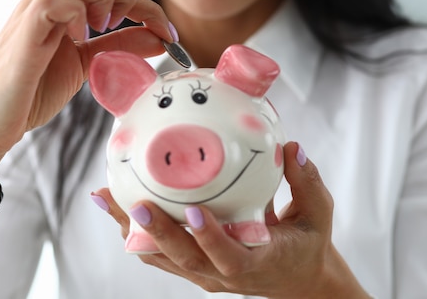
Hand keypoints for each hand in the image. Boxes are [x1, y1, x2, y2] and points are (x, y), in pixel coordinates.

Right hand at [0, 0, 173, 166]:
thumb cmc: (31, 94)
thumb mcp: (88, 66)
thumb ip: (119, 48)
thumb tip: (158, 38)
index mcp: (66, 10)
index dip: (148, 6)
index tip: (169, 34)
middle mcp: (49, 3)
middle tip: (125, 28)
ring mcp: (34, 14)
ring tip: (103, 29)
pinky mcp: (23, 33)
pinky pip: (51, 0)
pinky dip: (76, 14)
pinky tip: (80, 38)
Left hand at [97, 142, 369, 297]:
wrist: (298, 279)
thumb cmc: (308, 244)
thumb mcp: (318, 214)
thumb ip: (307, 182)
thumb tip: (292, 147)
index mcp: (256, 263)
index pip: (230, 257)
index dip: (211, 238)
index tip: (195, 210)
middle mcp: (224, 275)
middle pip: (185, 259)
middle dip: (158, 233)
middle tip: (137, 203)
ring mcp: (205, 274)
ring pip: (162, 257)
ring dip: (133, 230)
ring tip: (107, 198)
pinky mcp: (193, 268)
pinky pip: (159, 253)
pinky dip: (135, 232)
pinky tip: (116, 206)